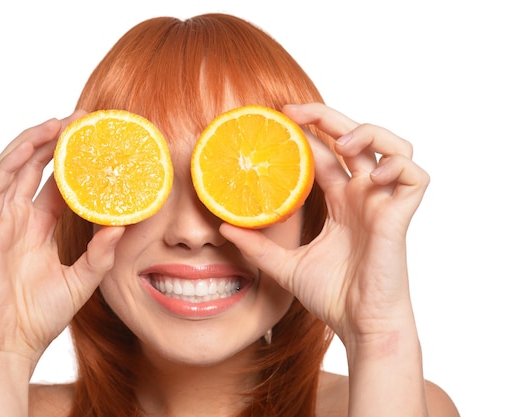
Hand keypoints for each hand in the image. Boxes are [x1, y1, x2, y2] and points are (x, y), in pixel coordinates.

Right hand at [0, 112, 123, 364]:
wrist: (6, 343)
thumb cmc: (37, 316)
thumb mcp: (81, 280)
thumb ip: (100, 254)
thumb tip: (123, 225)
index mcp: (40, 229)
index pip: (59, 185)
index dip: (76, 163)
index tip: (100, 146)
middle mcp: (20, 218)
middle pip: (38, 168)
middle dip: (58, 142)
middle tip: (85, 122)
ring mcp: (1, 219)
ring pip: (16, 166)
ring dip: (37, 141)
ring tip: (62, 122)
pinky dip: (15, 158)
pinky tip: (36, 142)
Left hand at [221, 102, 428, 345]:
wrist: (358, 325)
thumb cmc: (333, 296)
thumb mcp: (285, 265)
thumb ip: (258, 246)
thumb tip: (223, 227)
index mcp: (341, 202)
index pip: (326, 154)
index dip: (308, 132)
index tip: (278, 118)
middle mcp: (363, 196)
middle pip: (355, 139)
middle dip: (329, 117)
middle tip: (294, 111)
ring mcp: (383, 203)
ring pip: (394, 146)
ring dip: (370, 134)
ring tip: (341, 142)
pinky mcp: (400, 216)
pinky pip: (414, 175)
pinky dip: (397, 165)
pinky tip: (372, 174)